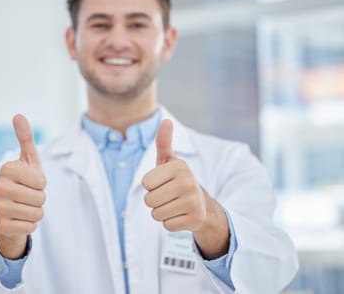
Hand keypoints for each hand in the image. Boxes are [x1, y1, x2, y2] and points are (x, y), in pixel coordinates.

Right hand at [0, 114, 45, 258]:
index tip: (32, 181)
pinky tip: (21, 219)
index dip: (41, 182)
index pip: (41, 180)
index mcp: (6, 169)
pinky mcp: (1, 227)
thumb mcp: (28, 159)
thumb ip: (25, 137)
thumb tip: (18, 115)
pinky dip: (30, 225)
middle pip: (40, 197)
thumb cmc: (24, 181)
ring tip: (26, 207)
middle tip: (29, 195)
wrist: (11, 209)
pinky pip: (30, 228)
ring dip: (37, 212)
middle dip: (40, 198)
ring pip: (36, 213)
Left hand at [142, 119, 228, 258]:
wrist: (200, 203)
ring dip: (161, 212)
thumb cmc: (176, 179)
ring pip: (156, 214)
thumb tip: (165, 120)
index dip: (150, 185)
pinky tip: (180, 215)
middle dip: (154, 201)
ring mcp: (193, 202)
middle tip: (167, 196)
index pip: (145, 183)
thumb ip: (163, 142)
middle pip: (149, 200)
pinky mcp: (196, 219)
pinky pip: (167, 226)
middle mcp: (188, 182)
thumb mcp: (168, 161)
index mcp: (178, 167)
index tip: (162, 182)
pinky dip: (170, 223)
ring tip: (173, 205)